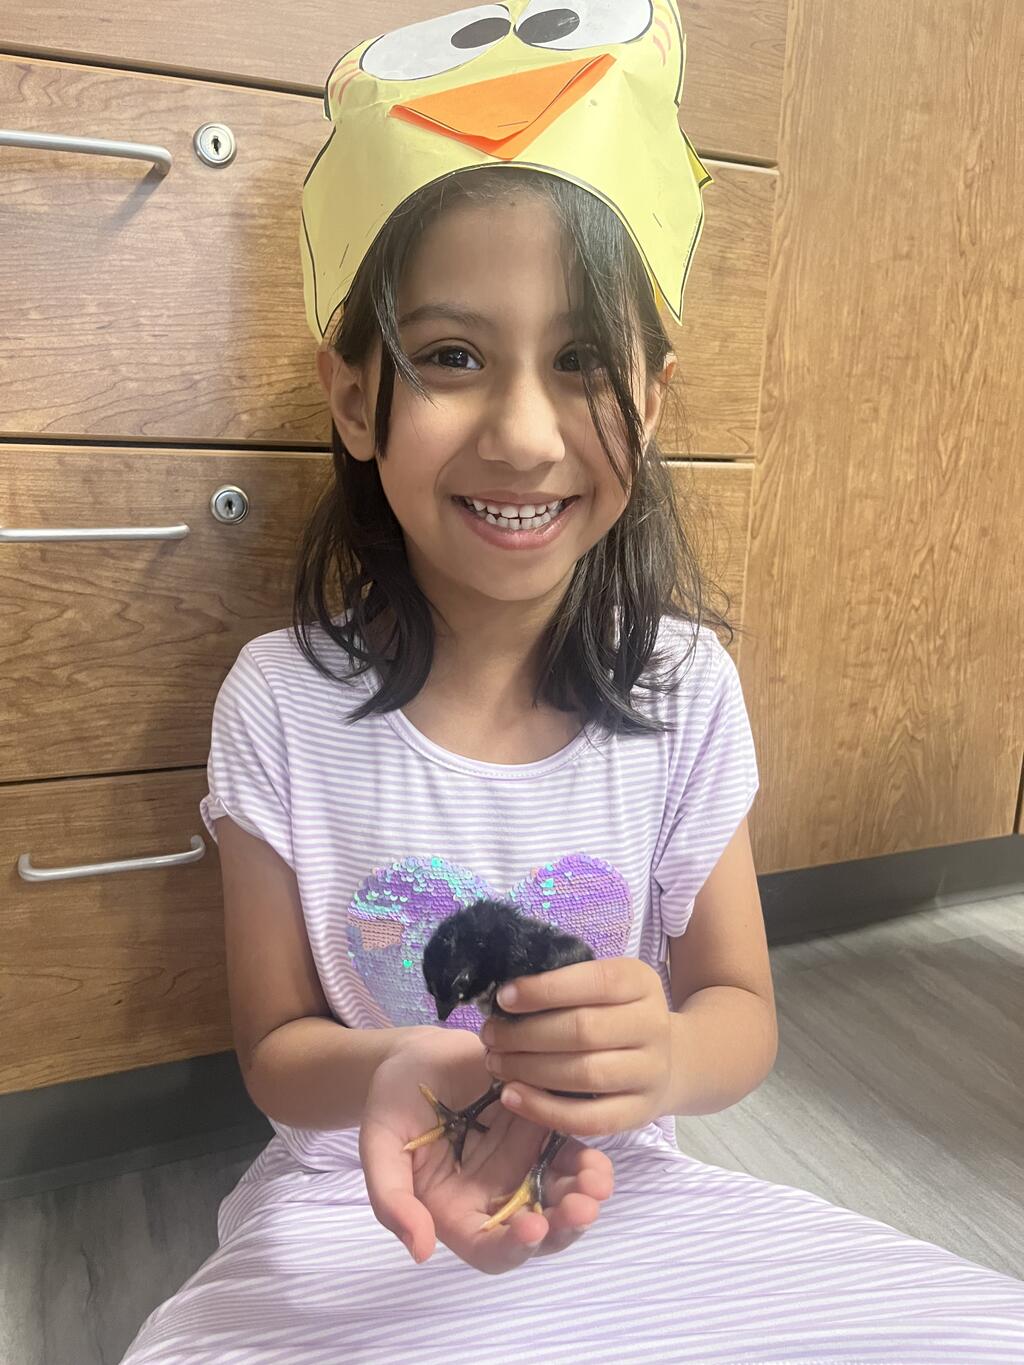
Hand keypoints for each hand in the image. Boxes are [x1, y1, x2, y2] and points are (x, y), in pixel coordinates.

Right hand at [360, 1027, 613, 1274]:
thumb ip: (394, 1201)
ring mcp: (521, 1165)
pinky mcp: (540, 1132)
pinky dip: (586, 1162)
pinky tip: (594, 1158)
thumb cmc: (392, 1104)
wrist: (415, 1054)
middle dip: (564, 1226)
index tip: (532, 1227)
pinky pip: (569, 1154)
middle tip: (582, 1207)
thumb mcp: (380, 1149)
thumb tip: (420, 1252)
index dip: (513, 1248)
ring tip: (596, 1182)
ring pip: (560, 1196)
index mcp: (455, 1212)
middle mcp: (494, 1196)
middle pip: (537, 1231)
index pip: (489, 1249)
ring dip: (583, 1197)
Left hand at [480, 956, 672, 1136]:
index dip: (545, 990)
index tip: (504, 998)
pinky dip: (544, 1110)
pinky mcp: (639, 1113)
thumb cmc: (615, 1014)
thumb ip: (565, 985)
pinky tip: (512, 1096)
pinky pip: (588, 1118)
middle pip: (584, 1030)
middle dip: (526, 1034)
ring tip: (496, 1063)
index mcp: (640, 982)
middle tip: (490, 1035)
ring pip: (585, 1074)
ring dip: (530, 1070)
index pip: (595, 982)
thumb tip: (506, 997)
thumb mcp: (602, 988)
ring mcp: (650, 1073)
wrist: (668, 1060)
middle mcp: (653, 1026)